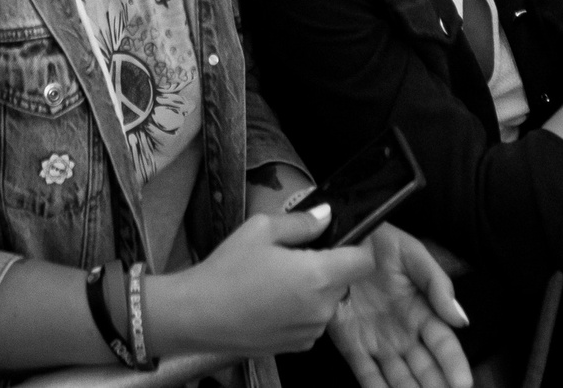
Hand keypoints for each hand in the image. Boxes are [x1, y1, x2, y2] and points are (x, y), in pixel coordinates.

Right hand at [160, 206, 375, 358]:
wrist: (198, 315)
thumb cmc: (227, 270)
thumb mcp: (260, 230)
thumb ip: (301, 222)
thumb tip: (326, 215)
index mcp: (318, 275)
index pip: (364, 261)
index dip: (358, 246)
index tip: (341, 239)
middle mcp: (322, 307)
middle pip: (345, 281)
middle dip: (328, 266)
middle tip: (294, 257)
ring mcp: (312, 331)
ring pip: (328, 302)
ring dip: (314, 290)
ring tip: (277, 281)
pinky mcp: (299, 346)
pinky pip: (312, 321)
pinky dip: (301, 310)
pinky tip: (272, 302)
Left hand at [325, 222, 472, 387]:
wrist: (339, 239)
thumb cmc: (380, 243)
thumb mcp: (413, 254)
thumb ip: (438, 283)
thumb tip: (461, 319)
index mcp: (422, 312)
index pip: (444, 345)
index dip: (455, 365)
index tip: (463, 383)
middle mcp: (404, 333)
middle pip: (425, 369)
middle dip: (435, 386)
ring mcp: (379, 342)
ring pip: (399, 379)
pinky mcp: (352, 345)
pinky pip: (366, 375)